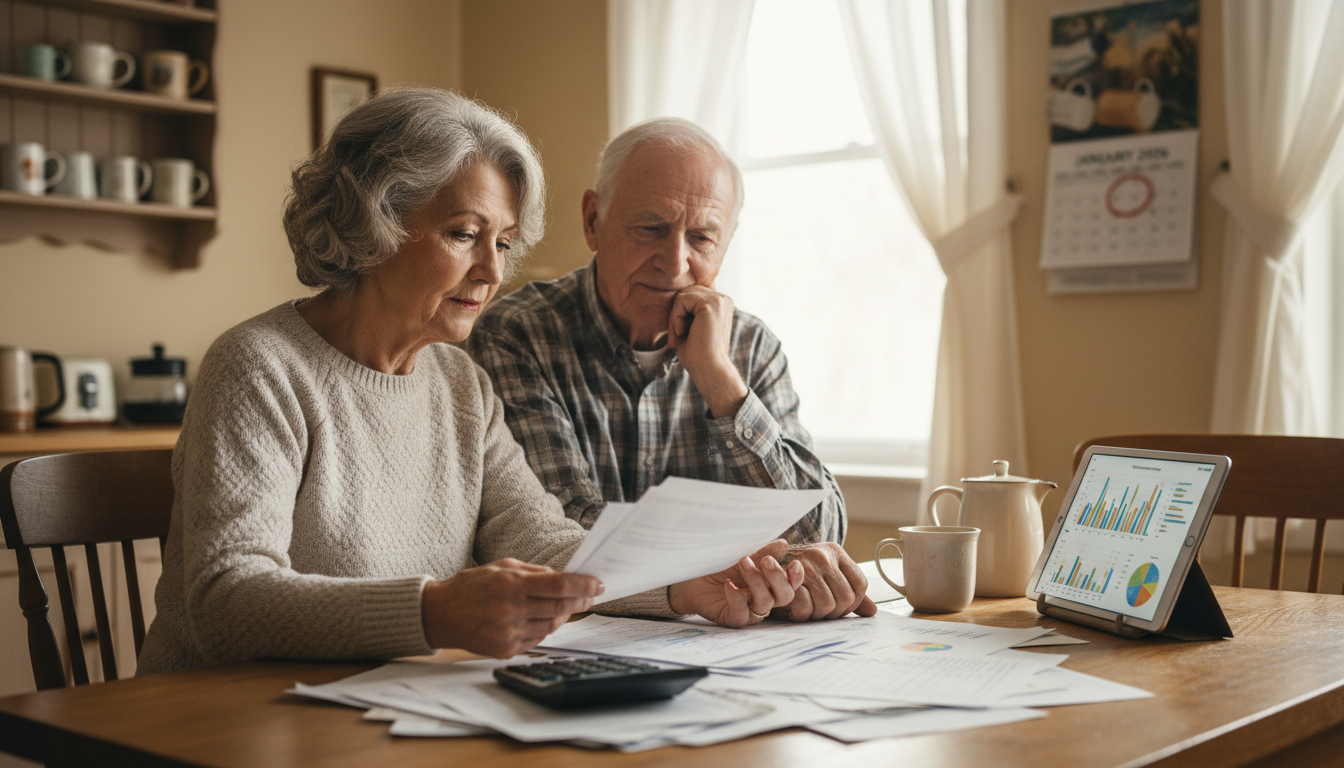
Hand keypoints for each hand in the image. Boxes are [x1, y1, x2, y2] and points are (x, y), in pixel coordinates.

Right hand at [421, 558, 603, 657]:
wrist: (439, 614)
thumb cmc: (471, 586)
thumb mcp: (501, 566)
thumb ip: (534, 571)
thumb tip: (563, 577)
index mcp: (511, 585)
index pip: (559, 586)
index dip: (583, 586)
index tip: (598, 584)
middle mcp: (511, 610)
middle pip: (560, 607)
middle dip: (581, 600)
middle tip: (591, 595)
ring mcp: (509, 633)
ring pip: (551, 625)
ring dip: (562, 614)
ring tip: (564, 605)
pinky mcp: (505, 650)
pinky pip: (537, 639)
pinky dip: (545, 627)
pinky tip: (542, 618)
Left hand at [666, 285, 747, 417]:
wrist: (709, 370)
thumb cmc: (698, 354)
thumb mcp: (691, 326)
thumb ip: (687, 310)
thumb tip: (673, 297)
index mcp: (721, 304)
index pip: (690, 295)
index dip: (680, 313)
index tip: (681, 335)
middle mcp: (723, 299)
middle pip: (686, 293)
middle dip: (676, 314)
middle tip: (677, 337)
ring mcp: (719, 300)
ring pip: (682, 295)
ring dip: (675, 317)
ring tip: (680, 336)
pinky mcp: (711, 304)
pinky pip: (681, 300)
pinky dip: (675, 317)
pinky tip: (682, 333)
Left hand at [668, 539, 804, 626]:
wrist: (693, 579)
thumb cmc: (721, 568)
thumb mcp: (742, 557)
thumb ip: (762, 553)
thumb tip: (783, 544)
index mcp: (769, 585)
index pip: (791, 585)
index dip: (796, 577)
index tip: (793, 563)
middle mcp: (763, 599)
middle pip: (784, 596)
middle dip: (778, 578)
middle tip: (766, 561)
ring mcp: (749, 611)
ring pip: (764, 603)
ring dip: (756, 582)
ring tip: (744, 562)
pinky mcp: (732, 618)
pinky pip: (741, 614)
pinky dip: (737, 599)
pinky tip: (729, 584)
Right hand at [772, 543, 877, 620]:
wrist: (758, 565)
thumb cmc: (793, 574)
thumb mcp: (823, 574)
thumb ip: (848, 590)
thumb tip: (871, 611)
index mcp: (835, 552)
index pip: (860, 586)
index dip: (852, 604)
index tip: (838, 609)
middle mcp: (824, 555)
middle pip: (846, 598)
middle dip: (834, 613)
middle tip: (818, 614)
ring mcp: (806, 563)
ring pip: (827, 604)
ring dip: (816, 616)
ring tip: (805, 612)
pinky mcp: (787, 576)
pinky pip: (805, 606)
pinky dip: (800, 614)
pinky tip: (794, 612)